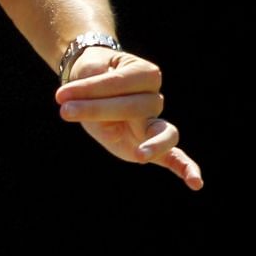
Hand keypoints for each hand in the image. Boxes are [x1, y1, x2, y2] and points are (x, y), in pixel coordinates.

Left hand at [54, 48, 201, 189]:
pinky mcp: (149, 145)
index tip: (60, 95)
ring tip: (139, 156)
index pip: (123, 82)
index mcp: (146, 74)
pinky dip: (185, 168)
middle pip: (135, 107)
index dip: (91, 88)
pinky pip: (174, 157)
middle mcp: (155, 98)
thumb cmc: (94, 74)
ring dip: (150, 145)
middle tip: (64, 110)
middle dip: (97, 109)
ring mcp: (155, 123)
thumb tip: (77, 102)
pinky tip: (195, 183)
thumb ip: (91, 86)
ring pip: (161, 132)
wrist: (95, 81)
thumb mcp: (88, 72)